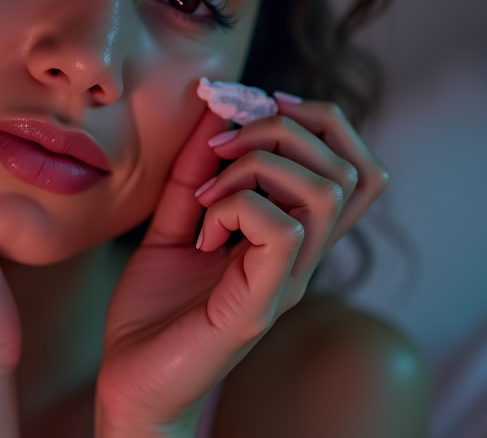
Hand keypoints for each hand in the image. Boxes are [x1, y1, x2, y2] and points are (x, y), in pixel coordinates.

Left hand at [95, 97, 386, 436]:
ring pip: (325, 191)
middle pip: (349, 167)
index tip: (262, 105)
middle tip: (220, 147)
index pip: (358, 167)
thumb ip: (193, 170)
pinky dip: (237, 204)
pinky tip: (202, 229)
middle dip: (282, 129)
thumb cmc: (155, 308)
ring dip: (258, 165)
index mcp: (292, 236)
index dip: (322, 121)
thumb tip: (214, 107)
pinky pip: (283, 230)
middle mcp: (303, 258)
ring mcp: (286, 282)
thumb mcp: (173, 221)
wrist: (129, 382)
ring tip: (209, 189)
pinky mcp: (260, 305)